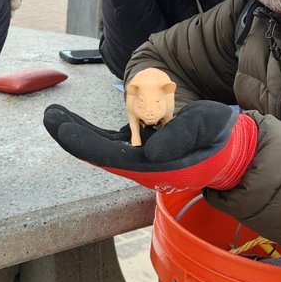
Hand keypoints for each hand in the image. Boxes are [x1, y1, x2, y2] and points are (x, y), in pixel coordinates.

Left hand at [43, 100, 257, 190]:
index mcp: (155, 166)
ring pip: (100, 147)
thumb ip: (180, 137)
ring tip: (53, 114)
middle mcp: (141, 166)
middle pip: (99, 153)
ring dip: (77, 131)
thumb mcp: (205, 128)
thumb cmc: (218, 138)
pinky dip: (90, 131)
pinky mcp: (140, 151)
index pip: (112, 156)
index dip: (85, 142)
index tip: (63, 128)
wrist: (231, 151)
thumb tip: (150, 150)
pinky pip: (109, 142)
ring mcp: (139, 160)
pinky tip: (74, 121)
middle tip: (49, 115)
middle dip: (72, 134)